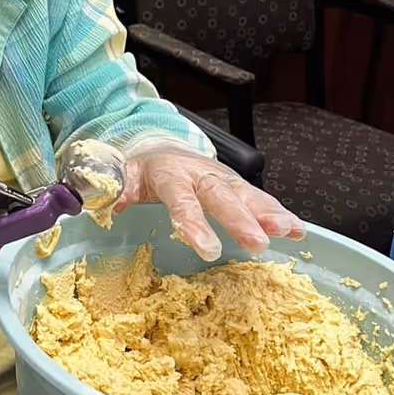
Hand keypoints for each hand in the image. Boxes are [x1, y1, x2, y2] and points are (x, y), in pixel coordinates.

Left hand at [117, 146, 303, 262]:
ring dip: (269, 213)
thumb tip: (96, 203)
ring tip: (287, 231)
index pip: (181, 197)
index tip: (206, 248)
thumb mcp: (120, 177)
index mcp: (168, 173)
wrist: (160, 147)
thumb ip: (109, 189)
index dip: (193, 221)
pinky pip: (261, 199)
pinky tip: (297, 230)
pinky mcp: (238, 186)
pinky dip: (280, 213)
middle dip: (240, 219)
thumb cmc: (142, 170)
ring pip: (247, 194)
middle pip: (221, 195)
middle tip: (257, 242)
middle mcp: (200, 173)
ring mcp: (223, 178)